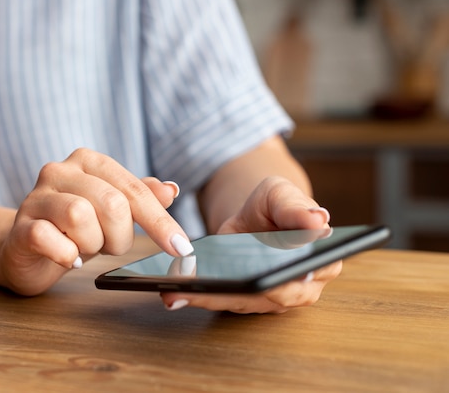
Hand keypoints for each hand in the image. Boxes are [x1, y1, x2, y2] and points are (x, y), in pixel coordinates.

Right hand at [0, 148, 193, 295]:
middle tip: (109, 245)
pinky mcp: (20, 226)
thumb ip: (140, 197)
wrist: (25, 248)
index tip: (182, 248)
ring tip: (84, 247)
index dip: (160, 221)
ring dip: (92, 243)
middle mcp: (60, 170)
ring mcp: (36, 197)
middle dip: (120, 235)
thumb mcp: (112, 211)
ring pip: (80, 216)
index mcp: (88, 161)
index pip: (134, 188)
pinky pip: (49, 238)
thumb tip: (172, 189)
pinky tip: (68, 258)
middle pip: (111, 203)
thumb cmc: (74, 228)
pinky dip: (66, 255)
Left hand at [160, 176, 341, 312]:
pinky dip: (200, 298)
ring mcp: (273, 298)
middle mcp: (302, 287)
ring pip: (243, 302)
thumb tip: (318, 221)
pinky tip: (174, 294)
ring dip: (210, 298)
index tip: (268, 282)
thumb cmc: (274, 205)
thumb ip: (297, 207)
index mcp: (322, 260)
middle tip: (210, 288)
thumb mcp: (281, 195)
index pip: (308, 274)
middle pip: (271, 296)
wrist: (256, 216)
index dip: (289, 280)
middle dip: (239, 293)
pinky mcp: (246, 301)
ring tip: (179, 292)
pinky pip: (224, 301)